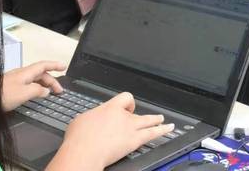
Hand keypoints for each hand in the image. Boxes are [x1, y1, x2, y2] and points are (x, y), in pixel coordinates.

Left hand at [1, 61, 64, 111]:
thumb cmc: (4, 94)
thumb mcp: (24, 93)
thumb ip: (37, 91)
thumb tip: (46, 91)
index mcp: (26, 73)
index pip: (43, 65)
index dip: (54, 65)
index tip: (64, 67)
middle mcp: (22, 74)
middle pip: (40, 74)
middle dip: (52, 80)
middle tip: (59, 91)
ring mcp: (16, 80)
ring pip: (34, 79)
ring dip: (44, 85)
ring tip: (51, 93)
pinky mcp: (12, 87)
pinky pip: (29, 84)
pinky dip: (36, 88)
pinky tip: (36, 95)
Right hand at [48, 92, 173, 169]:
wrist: (84, 151)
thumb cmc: (79, 139)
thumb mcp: (81, 121)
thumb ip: (92, 119)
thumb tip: (91, 121)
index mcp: (109, 108)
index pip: (124, 98)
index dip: (127, 103)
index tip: (125, 107)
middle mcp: (121, 115)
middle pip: (135, 109)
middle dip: (137, 113)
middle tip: (137, 114)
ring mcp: (130, 127)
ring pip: (147, 120)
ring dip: (156, 119)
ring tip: (162, 119)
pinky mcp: (134, 140)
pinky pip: (152, 133)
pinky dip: (163, 130)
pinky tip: (169, 128)